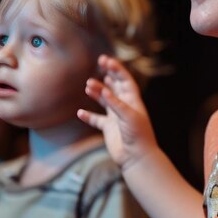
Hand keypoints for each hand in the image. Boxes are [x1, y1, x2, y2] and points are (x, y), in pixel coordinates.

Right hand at [77, 54, 156, 169]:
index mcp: (133, 101)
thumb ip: (116, 103)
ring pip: (105, 101)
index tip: (106, 60)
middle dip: (108, 75)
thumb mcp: (128, 116)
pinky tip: (80, 113)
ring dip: (97, 92)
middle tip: (99, 63)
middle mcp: (124, 107)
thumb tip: (105, 90)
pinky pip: (96, 120)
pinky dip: (88, 116)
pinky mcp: (109, 129)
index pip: (125, 80)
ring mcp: (116, 117)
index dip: (117, 69)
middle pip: (115, 87)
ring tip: (88, 85)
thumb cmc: (137, 135)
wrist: (137, 157)